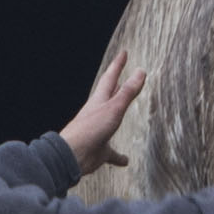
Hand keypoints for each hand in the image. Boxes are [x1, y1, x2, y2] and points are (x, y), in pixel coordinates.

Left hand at [62, 52, 146, 172]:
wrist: (73, 154)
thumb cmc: (91, 129)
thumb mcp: (114, 108)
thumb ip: (128, 92)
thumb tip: (140, 72)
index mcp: (100, 100)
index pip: (111, 77)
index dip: (118, 65)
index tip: (124, 53)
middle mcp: (98, 113)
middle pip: (110, 96)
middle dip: (118, 85)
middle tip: (123, 76)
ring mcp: (98, 131)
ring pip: (110, 122)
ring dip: (117, 117)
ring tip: (124, 114)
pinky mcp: (99, 150)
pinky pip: (111, 152)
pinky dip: (118, 156)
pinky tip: (125, 160)